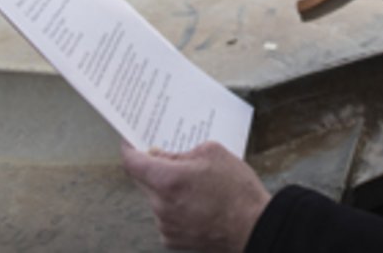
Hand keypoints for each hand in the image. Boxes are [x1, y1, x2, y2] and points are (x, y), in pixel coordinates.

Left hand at [120, 141, 270, 251]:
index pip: (133, 163)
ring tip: (193, 185)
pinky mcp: (173, 240)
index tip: (129, 142)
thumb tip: (164, 156)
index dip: (129, 149)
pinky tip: (195, 203)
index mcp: (167, 180)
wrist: (254, 227)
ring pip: (155, 199)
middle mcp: (160, 206)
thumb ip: (183, 153)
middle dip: (153, 168)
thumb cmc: (237, 191)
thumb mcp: (213, 153)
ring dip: (166, 189)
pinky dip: (174, 207)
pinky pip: (165, 217)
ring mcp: (166, 226)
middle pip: (143, 181)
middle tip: (170, 159)